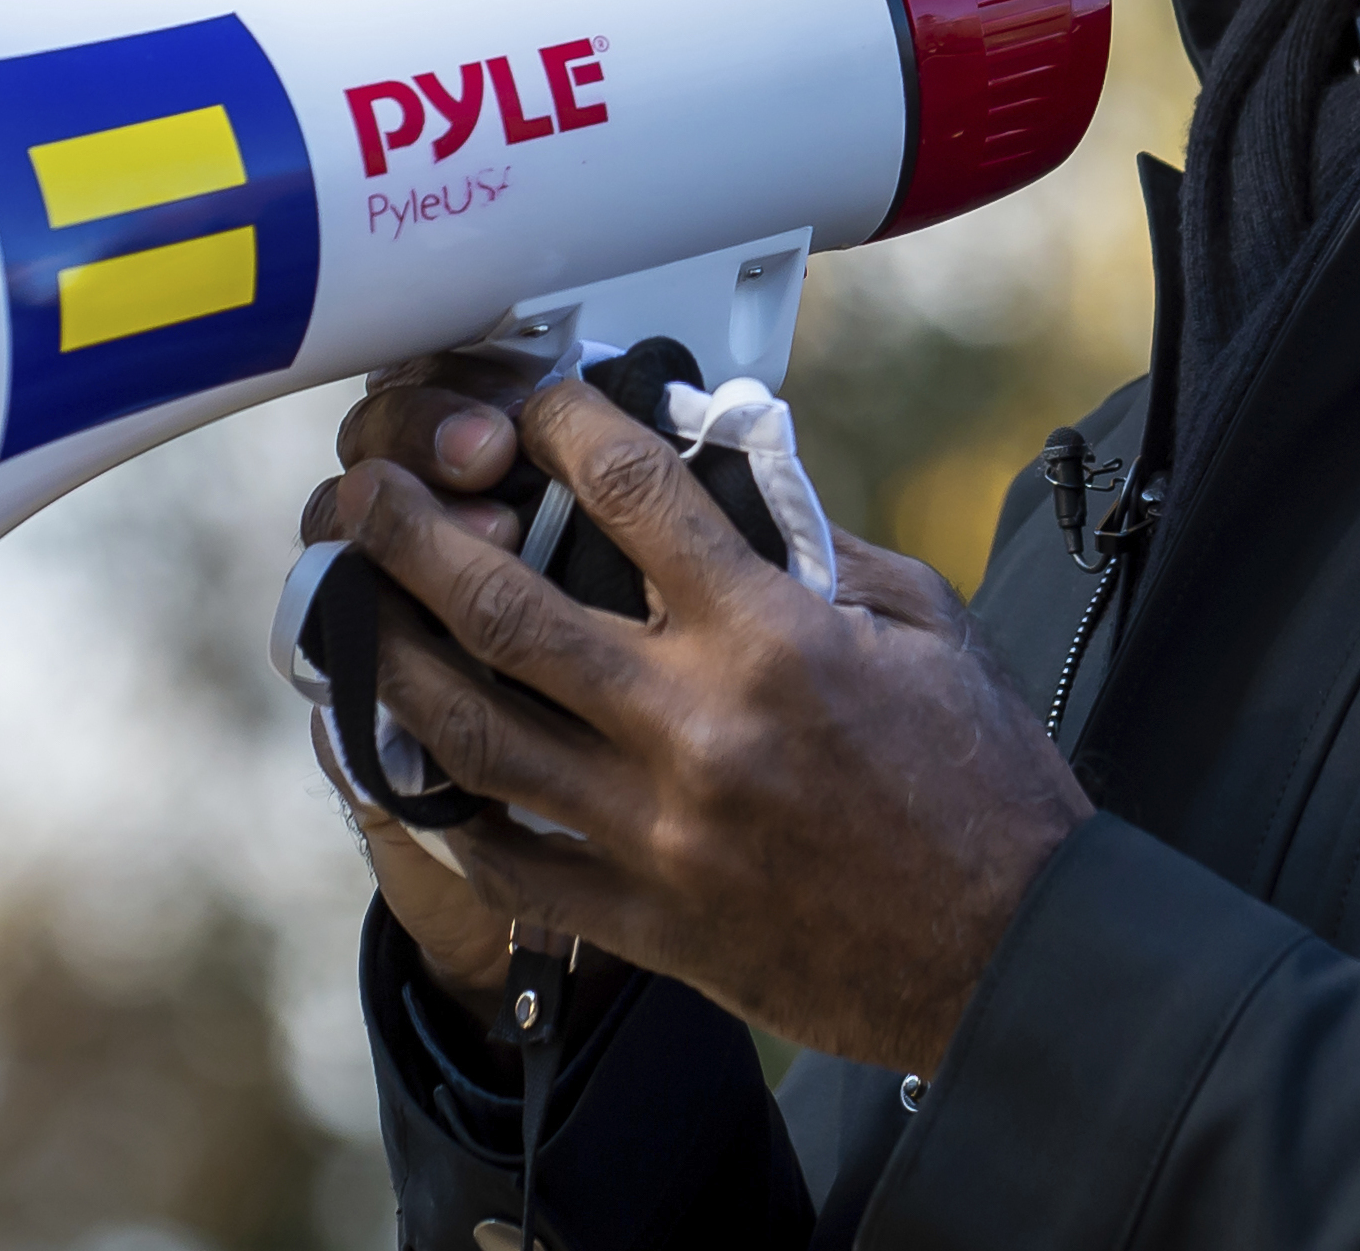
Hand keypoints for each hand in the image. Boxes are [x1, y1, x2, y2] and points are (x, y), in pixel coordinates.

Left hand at [335, 378, 1091, 1076]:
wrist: (1013, 955)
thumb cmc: (982, 785)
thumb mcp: (927, 627)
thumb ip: (819, 549)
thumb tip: (728, 485)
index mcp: (774, 634)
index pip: (633, 493)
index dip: (562, 427)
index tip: (529, 403)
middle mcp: (696, 724)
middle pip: (506, 609)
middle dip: (414, 535)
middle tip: (365, 490)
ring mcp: (658, 830)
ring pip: (475, 733)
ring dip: (391, 659)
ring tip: (346, 609)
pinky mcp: (647, 922)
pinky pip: (510, 861)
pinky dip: (447, 808)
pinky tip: (411, 760)